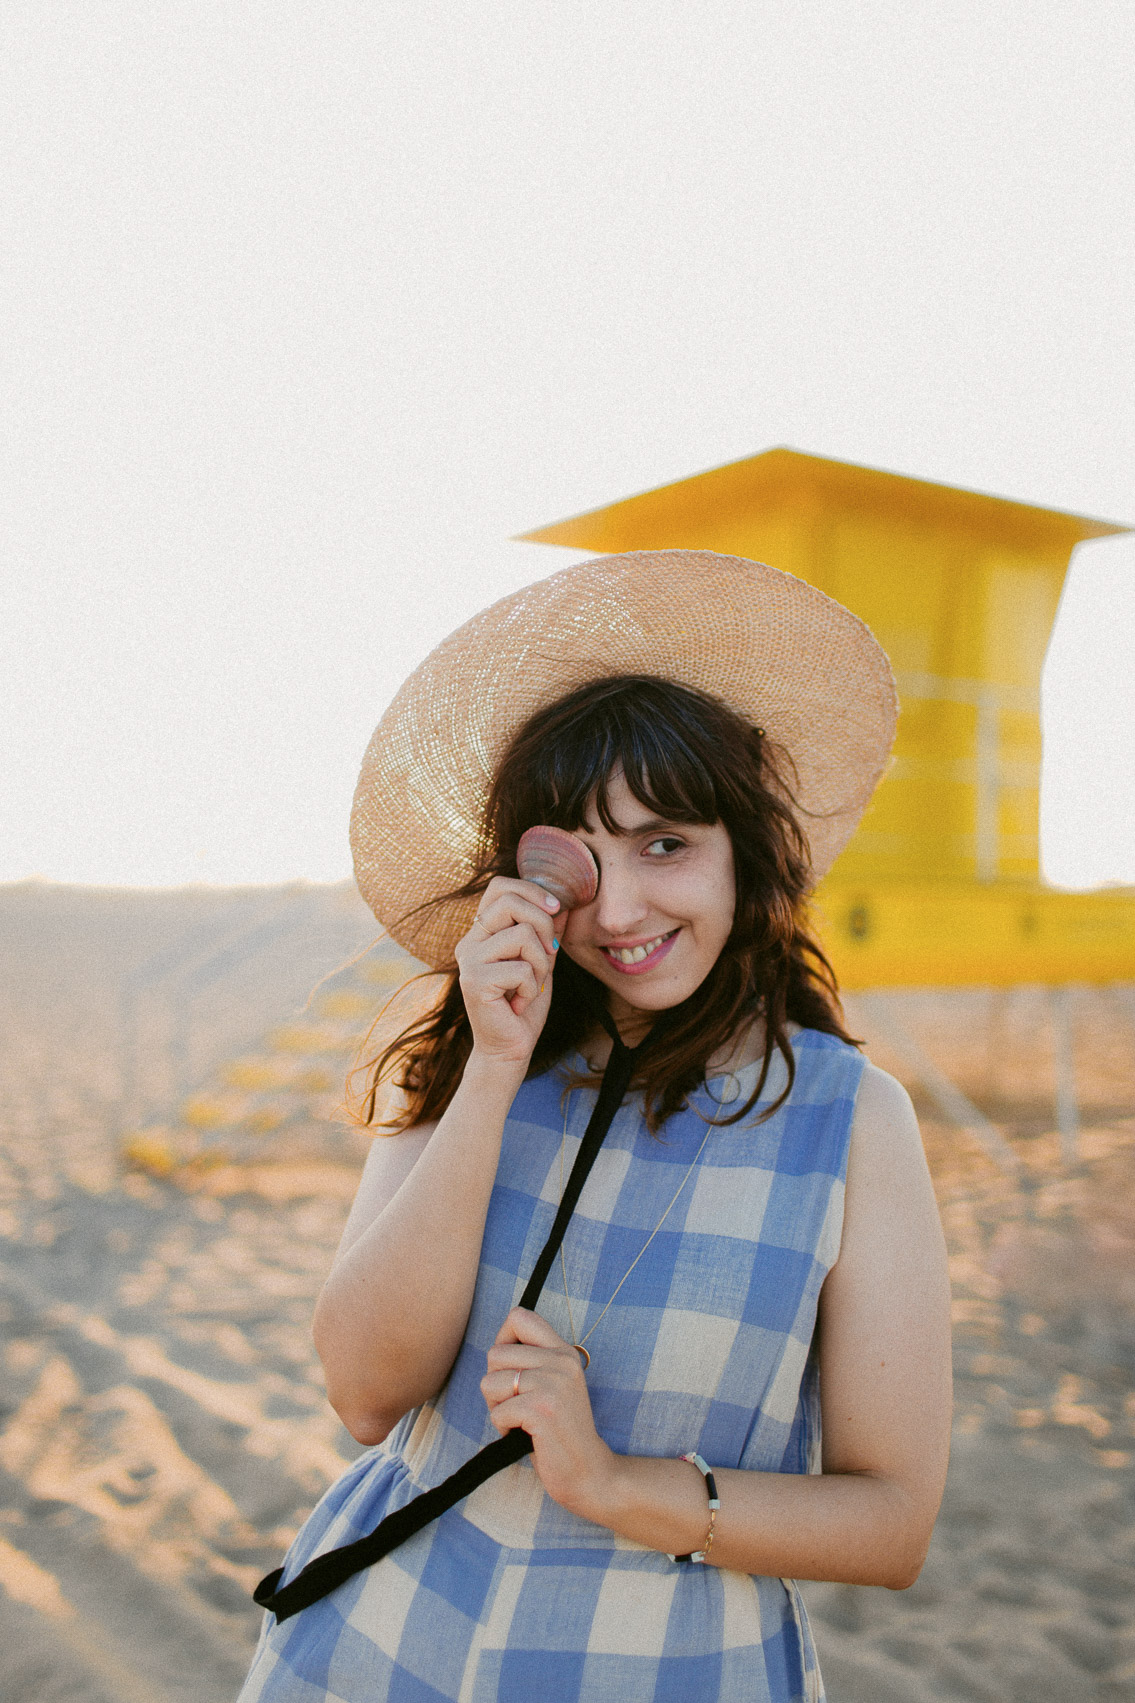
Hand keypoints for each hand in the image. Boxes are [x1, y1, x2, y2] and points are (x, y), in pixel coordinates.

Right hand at [454, 877, 561, 1068]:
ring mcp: (469, 961)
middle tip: (548, 955)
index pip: (499, 887)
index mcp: (481, 932)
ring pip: (522, 935)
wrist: (509, 1048)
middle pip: (511, 903)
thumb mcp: (541, 961)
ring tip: (531, 986)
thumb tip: (563, 902)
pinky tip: (520, 1003)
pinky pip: (521, 968)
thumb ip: (547, 933)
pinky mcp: (474, 981)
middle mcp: (469, 942)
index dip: (531, 890)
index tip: (556, 909)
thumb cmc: (524, 1004)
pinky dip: (532, 988)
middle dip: (544, 925)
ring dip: (541, 964)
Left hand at [481, 1308, 617, 1521]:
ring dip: (497, 1408)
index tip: (512, 1369)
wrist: (589, 1472)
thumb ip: (534, 1361)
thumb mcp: (555, 1385)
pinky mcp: (541, 1409)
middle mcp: (561, 1361)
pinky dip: (503, 1430)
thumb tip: (496, 1348)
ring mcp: (552, 1383)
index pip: (519, 1317)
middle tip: (518, 1406)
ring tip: (522, 1421)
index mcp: (564, 1351)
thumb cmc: (561, 1432)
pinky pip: (497, 1413)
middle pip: (494, 1354)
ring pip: (489, 1382)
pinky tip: (526, 1436)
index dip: (502, 1341)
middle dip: (496, 1385)